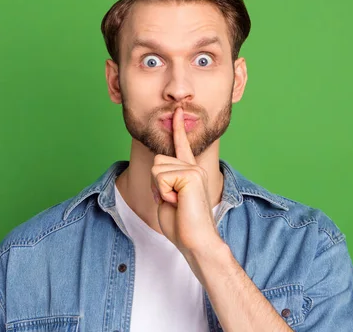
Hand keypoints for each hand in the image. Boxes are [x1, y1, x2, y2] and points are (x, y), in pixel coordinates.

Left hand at [151, 107, 220, 255]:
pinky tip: (178, 202)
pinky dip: (163, 193)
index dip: (178, 128)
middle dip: (156, 184)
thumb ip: (164, 181)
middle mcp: (194, 167)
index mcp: (190, 172)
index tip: (178, 111)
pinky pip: (160, 177)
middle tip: (172, 201)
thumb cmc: (182, 226)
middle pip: (157, 160)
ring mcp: (194, 169)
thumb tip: (158, 172)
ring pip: (157, 168)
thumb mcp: (168, 199)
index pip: (182, 145)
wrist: (196, 242)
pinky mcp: (191, 174)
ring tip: (176, 203)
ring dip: (159, 190)